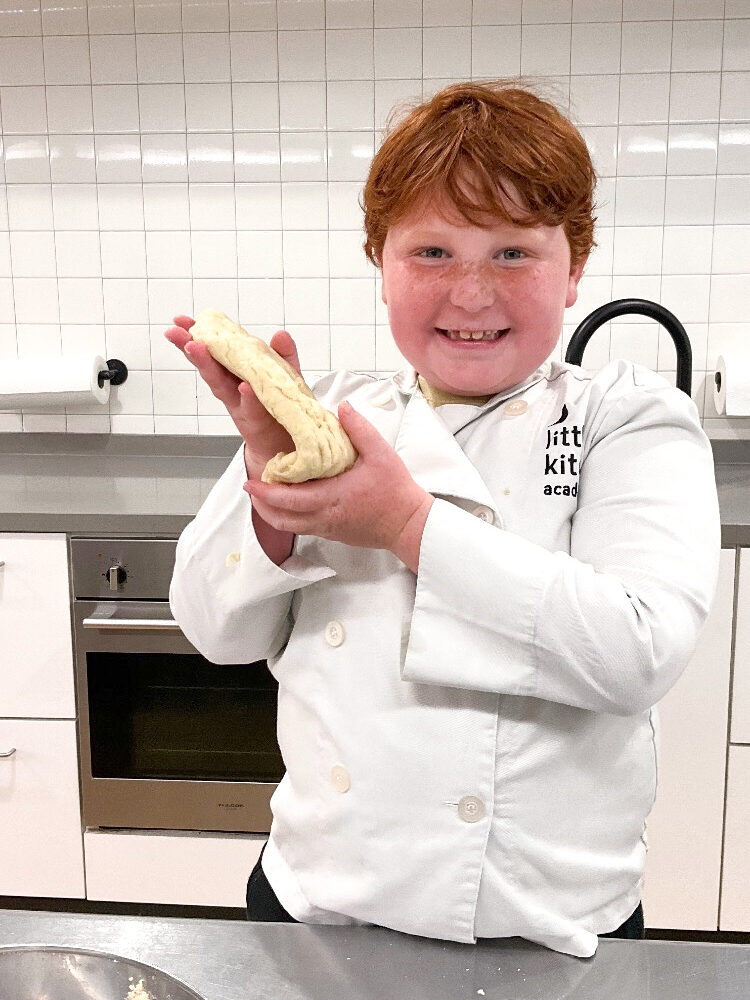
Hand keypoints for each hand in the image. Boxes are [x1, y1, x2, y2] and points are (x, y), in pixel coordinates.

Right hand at [164, 314, 300, 477]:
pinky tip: (244, 387)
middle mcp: (233, 388)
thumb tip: (280, 335)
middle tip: (177, 333)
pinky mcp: (255, 421)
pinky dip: (247, 398)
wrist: (290, 442)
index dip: (197, 335)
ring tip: (196, 347)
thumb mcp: (285, 376)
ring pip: (221, 384)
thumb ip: (282, 355)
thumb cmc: (282, 407)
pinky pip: (251, 408)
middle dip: (192, 349)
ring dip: (208, 366)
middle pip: (209, 366)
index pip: (215, 351)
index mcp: (237, 372)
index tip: (180, 320)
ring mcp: (241, 404)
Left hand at [243, 402, 433, 571]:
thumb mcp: (381, 453)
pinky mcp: (334, 534)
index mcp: (332, 497)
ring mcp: (329, 528)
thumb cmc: (396, 491)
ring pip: (291, 526)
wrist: (409, 524)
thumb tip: (342, 407)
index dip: (266, 492)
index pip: (289, 499)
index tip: (251, 481)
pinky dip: (290, 517)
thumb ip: (359, 429)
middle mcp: (325, 516)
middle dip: (261, 504)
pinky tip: (291, 503)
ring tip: (264, 496)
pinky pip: (305, 528)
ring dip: (273, 513)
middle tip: (250, 487)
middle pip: (282, 518)